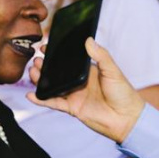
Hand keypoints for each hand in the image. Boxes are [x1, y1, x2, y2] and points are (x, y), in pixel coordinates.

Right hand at [27, 38, 144, 142]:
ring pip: (53, 86)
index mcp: (88, 70)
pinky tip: (32, 95)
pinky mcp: (72, 108)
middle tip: (36, 60)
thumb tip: (89, 39)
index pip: (68, 60)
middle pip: (57, 73)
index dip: (56, 54)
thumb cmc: (123, 92)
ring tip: (32, 72)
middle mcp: (79, 82)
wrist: (126, 118)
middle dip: (45, 66)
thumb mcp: (113, 70)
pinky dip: (42, 100)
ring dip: (41, 80)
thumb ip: (101, 55)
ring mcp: (74, 95)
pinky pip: (54, 103)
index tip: (45, 47)